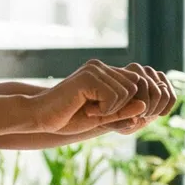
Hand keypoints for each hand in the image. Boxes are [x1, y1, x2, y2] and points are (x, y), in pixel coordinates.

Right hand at [24, 61, 173, 139]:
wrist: (40, 117)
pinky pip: (114, 96)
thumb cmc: (67, 118)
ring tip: (88, 110)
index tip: (102, 113)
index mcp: (104, 72)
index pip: (135, 85)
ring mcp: (94, 69)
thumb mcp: (101, 118)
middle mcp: (100, 66)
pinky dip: (104, 109)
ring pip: (127, 92)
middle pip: (135, 87)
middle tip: (95, 112)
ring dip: (111, 109)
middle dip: (120, 107)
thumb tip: (144, 107)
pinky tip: (86, 109)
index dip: (125, 105)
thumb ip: (123, 112)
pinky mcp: (88, 77)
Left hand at [88, 63, 174, 135]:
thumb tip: (137, 116)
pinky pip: (171, 96)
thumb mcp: (112, 122)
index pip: (142, 87)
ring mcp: (150, 72)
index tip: (136, 116)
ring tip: (147, 115)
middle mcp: (137, 69)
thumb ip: (121, 121)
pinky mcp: (161, 79)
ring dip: (157, 109)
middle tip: (142, 117)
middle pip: (154, 91)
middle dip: (150, 109)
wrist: (120, 109)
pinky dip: (167, 107)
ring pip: (164, 93)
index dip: (142, 106)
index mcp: (123, 75)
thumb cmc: (113, 116)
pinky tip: (158, 114)